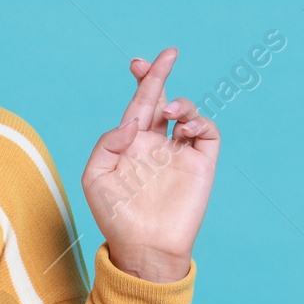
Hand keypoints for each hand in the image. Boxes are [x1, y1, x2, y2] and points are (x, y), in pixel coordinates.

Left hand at [80, 47, 219, 281]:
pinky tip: (184, 126)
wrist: (144, 248)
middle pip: (161, 100)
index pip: (137, 105)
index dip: (140, 81)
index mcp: (130, 144)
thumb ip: (106, 144)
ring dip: (180, 102)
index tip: (137, 62)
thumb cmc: (115, 217)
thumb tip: (132, 122)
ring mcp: (179, 153)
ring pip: (187, 113)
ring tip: (169, 111)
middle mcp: (156, 144)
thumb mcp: (96, 177)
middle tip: (167, 55)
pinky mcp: (201, 165)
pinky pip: (207, 134)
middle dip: (161, 75)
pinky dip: (200, 122)